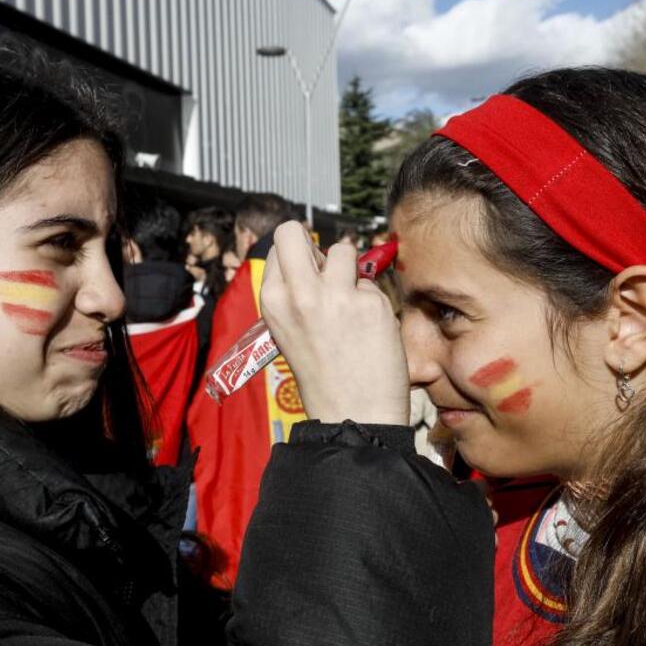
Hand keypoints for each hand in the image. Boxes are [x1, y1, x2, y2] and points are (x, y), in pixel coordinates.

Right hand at [260, 221, 409, 424]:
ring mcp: (335, 296)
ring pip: (343, 250)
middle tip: (328, 268)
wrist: (353, 414)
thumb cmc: (323, 376)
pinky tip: (370, 329)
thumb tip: (319, 258)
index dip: (300, 257)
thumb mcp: (289, 331)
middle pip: (294, 230)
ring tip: (352, 304)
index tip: (311, 276)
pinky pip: (372, 283)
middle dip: (313, 243)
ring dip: (351, 270)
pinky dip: (373, 301)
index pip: (279, 247)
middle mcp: (298, 294)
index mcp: (271, 302)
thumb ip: (297, 293)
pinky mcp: (369, 303)